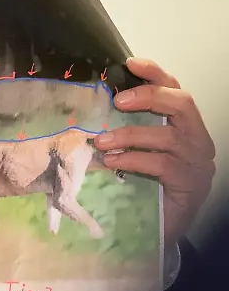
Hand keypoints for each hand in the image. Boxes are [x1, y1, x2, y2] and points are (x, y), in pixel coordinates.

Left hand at [95, 57, 215, 242]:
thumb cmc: (147, 182)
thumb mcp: (138, 149)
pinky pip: (162, 164)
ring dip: (130, 134)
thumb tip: (93, 103)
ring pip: (168, 136)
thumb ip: (128, 126)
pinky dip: (133, 159)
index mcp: (185, 125)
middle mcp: (198, 139)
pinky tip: (113, 161)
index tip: (130, 62)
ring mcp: (197, 162)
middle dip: (149, 95)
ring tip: (100, 141)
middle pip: (182, 104)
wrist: (161, 228)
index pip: (176, 89)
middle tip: (117, 100)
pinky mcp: (190, 184)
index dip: (155, 73)